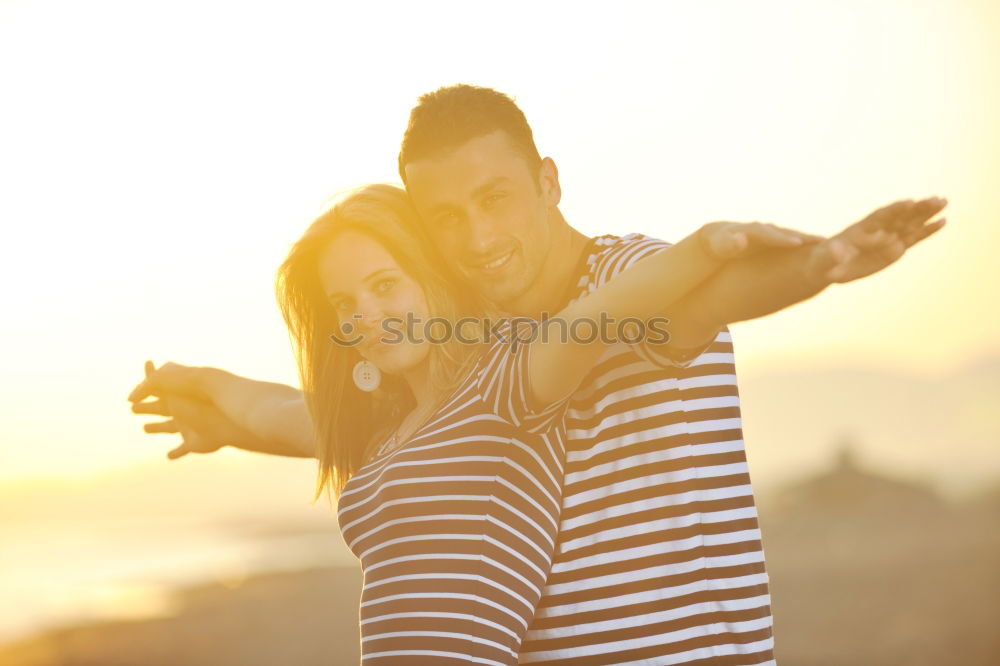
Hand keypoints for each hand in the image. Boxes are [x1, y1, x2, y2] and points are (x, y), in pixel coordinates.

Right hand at [130, 361, 245, 458]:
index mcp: (177, 397)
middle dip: (147, 409)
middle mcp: (182, 411)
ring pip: (169, 427)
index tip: (131, 393)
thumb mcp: (169, 387)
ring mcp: (189, 427)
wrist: (224, 418)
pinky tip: (169, 456)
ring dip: (157, 428)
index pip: (156, 391)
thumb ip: (149, 385)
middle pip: (160, 409)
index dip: (144, 391)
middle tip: (133, 409)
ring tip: (145, 428)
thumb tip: (132, 395)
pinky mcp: (195, 443)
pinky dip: (176, 452)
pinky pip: (183, 449)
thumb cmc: (195, 400)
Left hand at [700, 221, 824, 260]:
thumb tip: (740, 240)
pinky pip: (799, 244)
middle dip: (806, 239)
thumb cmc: (719, 244)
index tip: (797, 243)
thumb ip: (729, 243)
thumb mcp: (720, 244)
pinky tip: (828, 254)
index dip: (781, 238)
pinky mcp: (781, 241)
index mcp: (753, 231)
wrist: (721, 238)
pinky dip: (812, 248)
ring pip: (796, 238)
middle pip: (789, 233)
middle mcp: (768, 230)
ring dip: (813, 244)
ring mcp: (776, 235)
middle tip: (828, 245)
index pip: (768, 233)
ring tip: (837, 250)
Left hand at [807, 196, 946, 283]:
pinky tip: (942, 221)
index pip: (880, 216)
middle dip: (917, 208)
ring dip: (926, 213)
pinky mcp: (895, 248)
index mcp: (862, 229)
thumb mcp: (826, 259)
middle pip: (900, 216)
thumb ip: (833, 254)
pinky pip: (913, 238)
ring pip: (910, 223)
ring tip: (944, 201)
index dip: (894, 209)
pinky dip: (927, 230)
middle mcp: (878, 230)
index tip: (909, 201)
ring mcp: (888, 237)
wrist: (830, 265)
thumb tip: (838, 252)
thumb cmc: (825, 260)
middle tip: (937, 198)